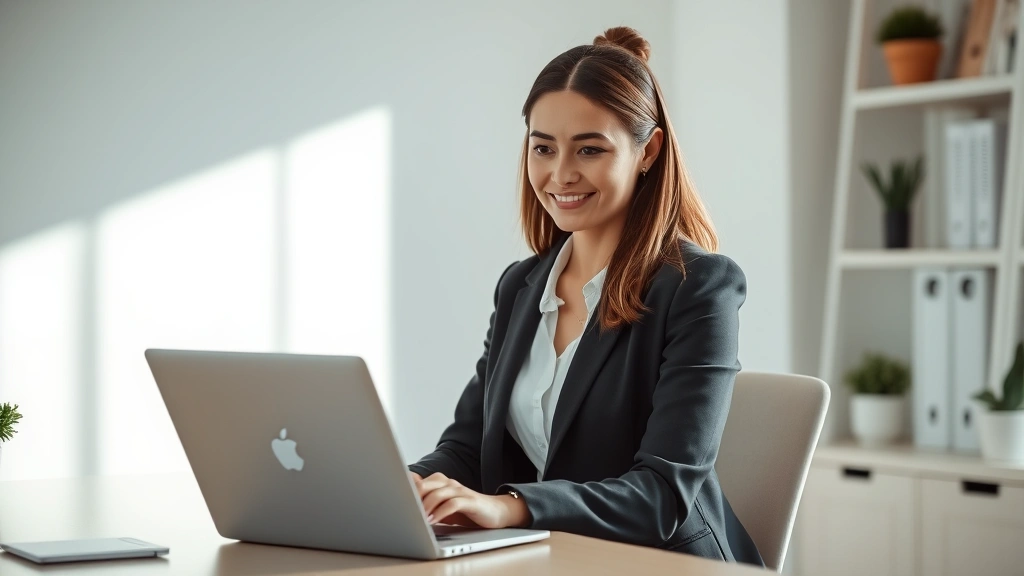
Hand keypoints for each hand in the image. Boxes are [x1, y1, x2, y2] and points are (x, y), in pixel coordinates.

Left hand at [411, 472, 528, 528]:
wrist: (494, 511)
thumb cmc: (466, 510)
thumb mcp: (442, 506)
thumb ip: (427, 500)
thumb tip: (404, 497)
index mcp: (440, 483)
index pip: (418, 481)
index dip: (406, 491)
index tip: (396, 503)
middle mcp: (449, 483)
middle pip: (425, 485)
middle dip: (413, 498)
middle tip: (405, 511)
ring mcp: (460, 490)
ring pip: (438, 493)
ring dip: (426, 506)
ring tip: (418, 519)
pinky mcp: (470, 500)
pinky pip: (453, 503)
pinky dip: (441, 512)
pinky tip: (433, 520)